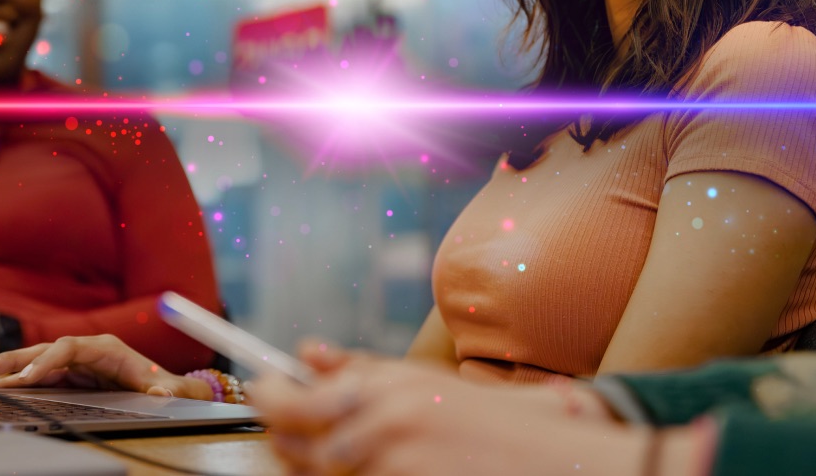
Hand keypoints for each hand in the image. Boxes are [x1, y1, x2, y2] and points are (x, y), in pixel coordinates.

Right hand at [0, 334, 213, 398]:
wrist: (162, 389)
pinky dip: (22, 381)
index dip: (49, 360)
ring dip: (13, 369)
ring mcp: (77, 363)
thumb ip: (170, 391)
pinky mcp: (71, 376)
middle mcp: (87, 351)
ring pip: (40, 362)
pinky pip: (42, 377)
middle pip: (48, 350)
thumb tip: (162, 392)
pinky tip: (2, 387)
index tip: (29, 376)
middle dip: (18, 358)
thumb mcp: (171, 389)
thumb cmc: (163, 385)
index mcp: (107, 348)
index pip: (70, 347)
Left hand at [251, 357, 646, 475]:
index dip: (264, 400)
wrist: (559, 462)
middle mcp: (383, 423)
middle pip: (293, 442)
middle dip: (286, 438)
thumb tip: (309, 351)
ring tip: (365, 452)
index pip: (291, 398)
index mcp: (386, 386)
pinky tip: (387, 468)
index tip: (257, 394)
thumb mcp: (428, 385)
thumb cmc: (493, 424)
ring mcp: (392, 466)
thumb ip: (365, 370)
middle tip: (294, 431)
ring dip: (325, 467)